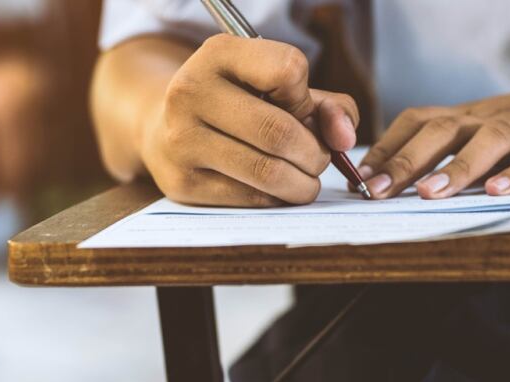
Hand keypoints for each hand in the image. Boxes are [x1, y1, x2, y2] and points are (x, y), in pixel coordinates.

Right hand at [143, 34, 358, 206]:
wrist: (165, 128)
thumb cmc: (237, 106)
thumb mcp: (278, 89)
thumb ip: (327, 105)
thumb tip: (345, 138)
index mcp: (218, 54)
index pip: (288, 70)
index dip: (308, 99)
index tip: (301, 111)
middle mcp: (191, 91)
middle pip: (279, 132)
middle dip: (315, 154)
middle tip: (318, 160)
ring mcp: (181, 139)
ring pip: (267, 172)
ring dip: (303, 184)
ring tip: (305, 180)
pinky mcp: (182, 183)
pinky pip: (251, 199)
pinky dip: (278, 199)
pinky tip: (276, 190)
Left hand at [360, 70, 509, 199]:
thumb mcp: (486, 130)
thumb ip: (450, 150)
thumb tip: (395, 180)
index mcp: (468, 117)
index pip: (417, 122)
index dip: (386, 147)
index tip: (356, 176)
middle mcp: (490, 118)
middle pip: (443, 130)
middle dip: (404, 160)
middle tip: (375, 191)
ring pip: (489, 141)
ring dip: (456, 167)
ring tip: (428, 193)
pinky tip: (497, 191)